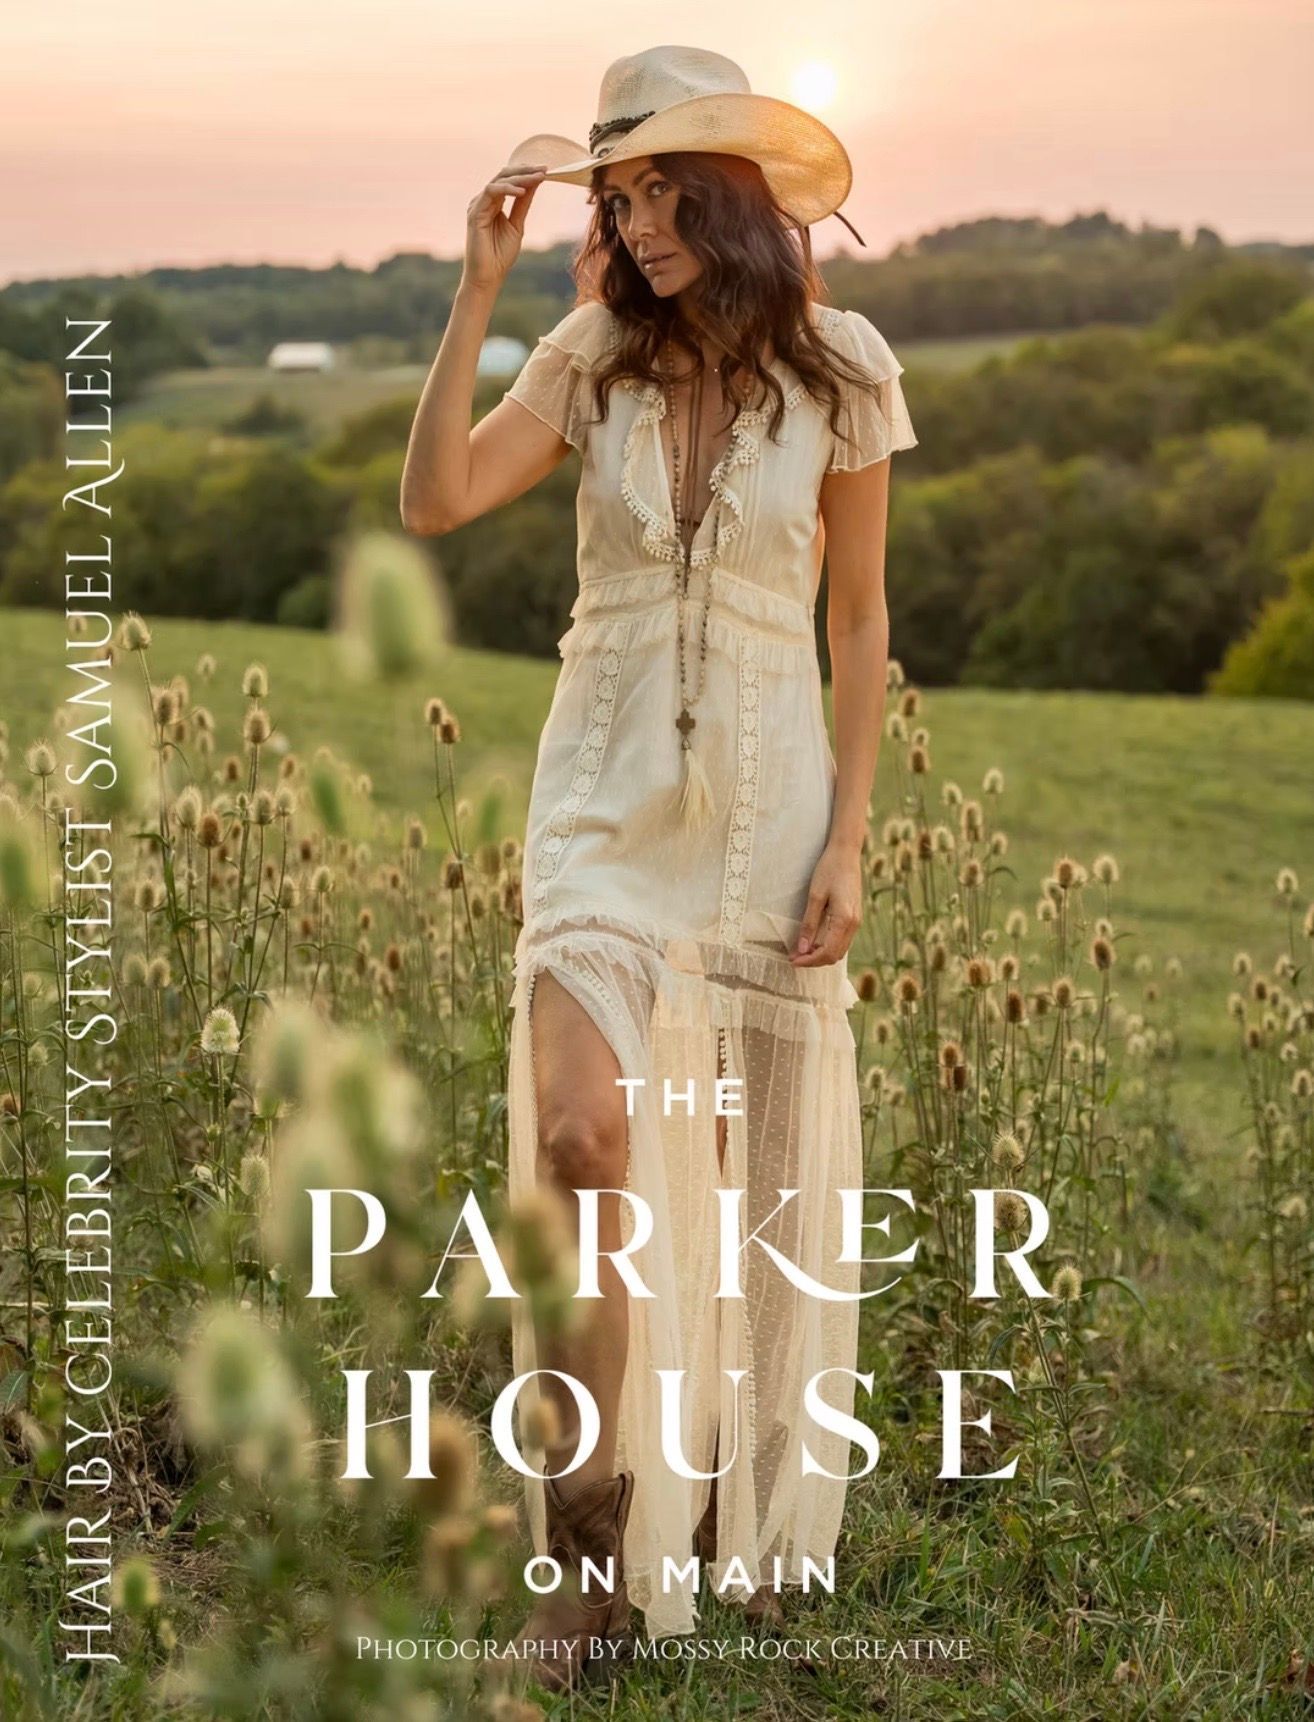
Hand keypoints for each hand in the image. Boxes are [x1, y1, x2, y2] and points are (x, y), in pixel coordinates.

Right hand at [463, 165, 545, 293]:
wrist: (488, 277)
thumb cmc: (500, 256)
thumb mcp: (517, 225)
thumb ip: (522, 204)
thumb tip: (534, 184)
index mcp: (493, 203)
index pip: (509, 180)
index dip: (527, 173)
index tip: (546, 171)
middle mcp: (484, 201)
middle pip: (503, 175)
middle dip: (525, 170)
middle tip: (544, 168)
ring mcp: (477, 205)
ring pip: (498, 180)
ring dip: (519, 177)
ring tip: (537, 177)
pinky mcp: (474, 212)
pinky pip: (491, 192)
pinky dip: (507, 189)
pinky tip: (522, 191)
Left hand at [790, 841, 862, 966]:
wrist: (846, 854)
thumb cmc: (829, 870)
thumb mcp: (815, 896)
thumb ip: (809, 924)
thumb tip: (802, 948)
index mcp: (844, 920)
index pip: (827, 951)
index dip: (809, 960)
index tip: (793, 960)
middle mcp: (854, 924)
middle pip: (835, 955)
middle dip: (814, 960)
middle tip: (794, 957)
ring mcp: (856, 921)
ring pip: (840, 950)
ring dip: (821, 954)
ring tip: (801, 951)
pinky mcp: (854, 917)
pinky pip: (842, 940)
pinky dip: (828, 946)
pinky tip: (814, 941)